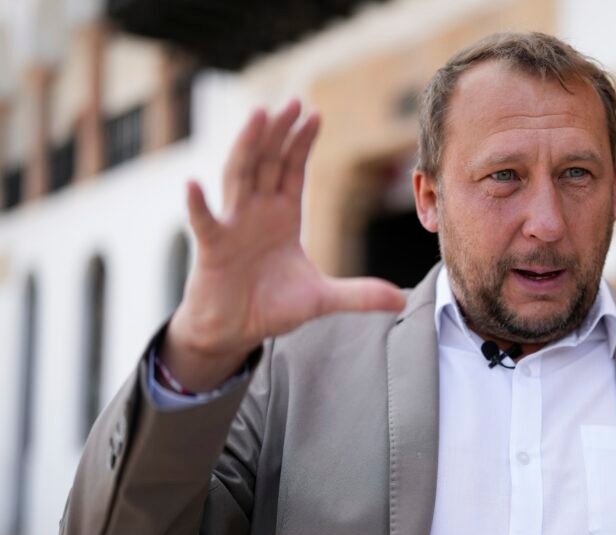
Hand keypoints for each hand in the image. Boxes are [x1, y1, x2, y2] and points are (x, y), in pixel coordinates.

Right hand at [164, 100, 405, 390]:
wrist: (233, 330)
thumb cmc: (269, 306)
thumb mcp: (322, 300)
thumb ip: (360, 295)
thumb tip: (401, 300)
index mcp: (282, 217)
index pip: (292, 170)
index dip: (302, 143)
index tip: (315, 114)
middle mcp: (255, 213)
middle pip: (267, 163)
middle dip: (280, 132)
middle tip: (293, 102)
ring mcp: (231, 226)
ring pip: (238, 177)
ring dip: (247, 147)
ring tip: (257, 116)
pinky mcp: (212, 248)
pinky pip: (203, 222)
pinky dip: (198, 204)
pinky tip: (193, 184)